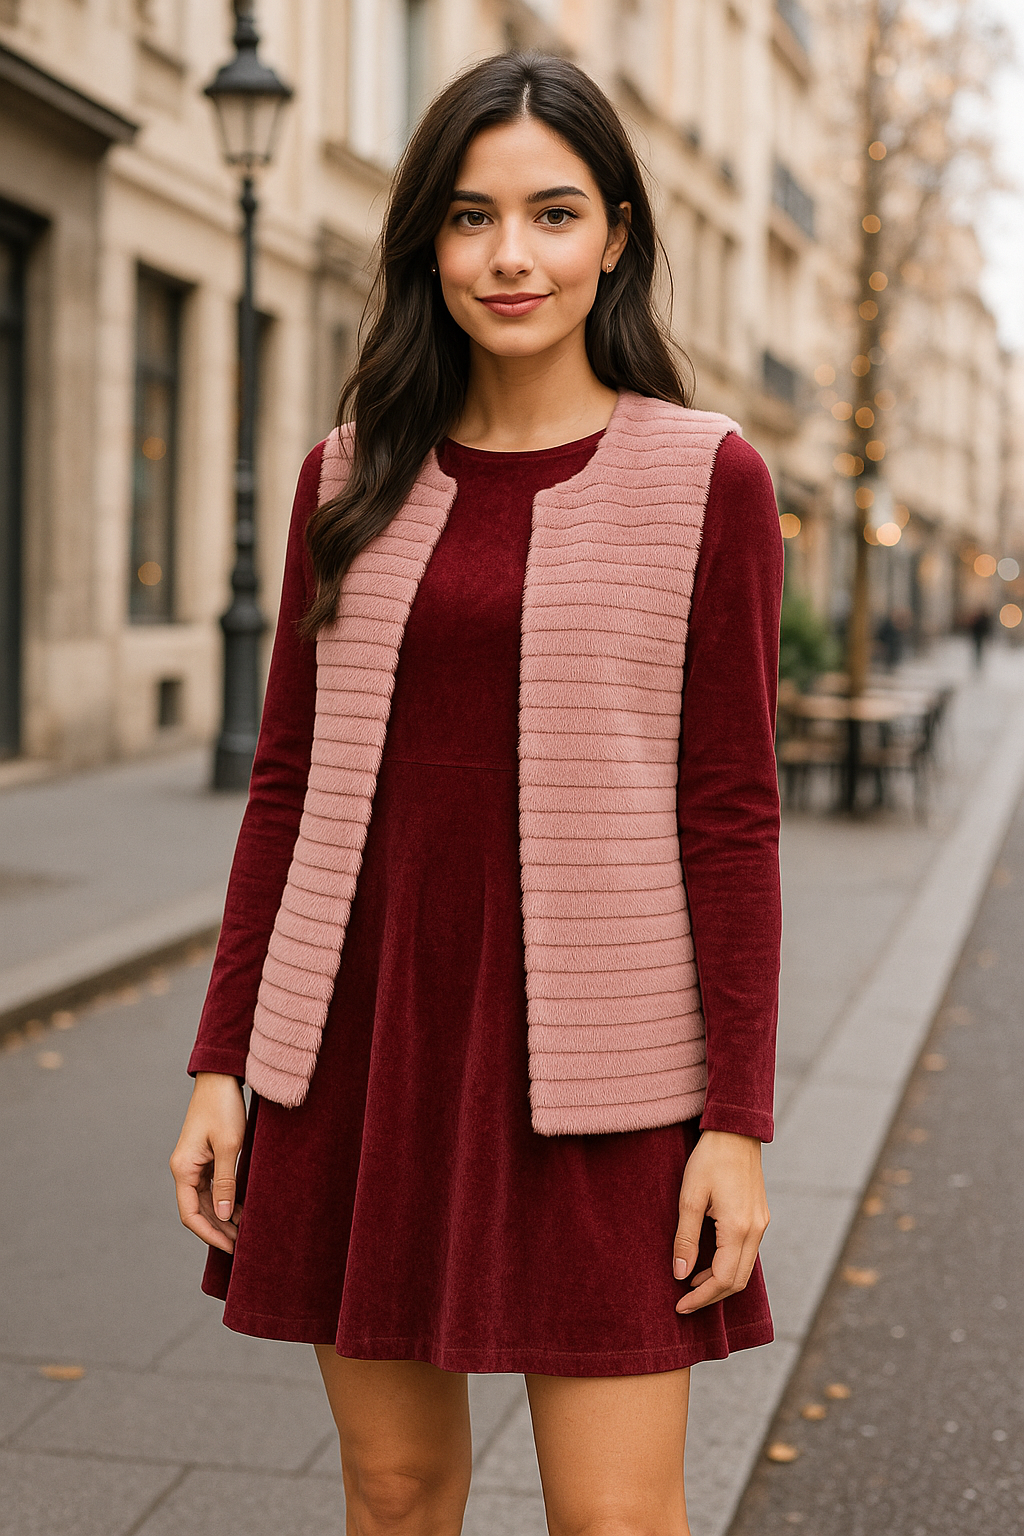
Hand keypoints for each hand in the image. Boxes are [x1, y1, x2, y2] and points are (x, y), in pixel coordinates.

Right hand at [169, 1072, 246, 1253]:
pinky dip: (225, 1200)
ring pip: (206, 1200)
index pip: (191, 1214)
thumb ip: (225, 1182)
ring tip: (244, 1231)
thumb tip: (224, 1216)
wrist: (221, 1077)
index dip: (209, 1234)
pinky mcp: (205, 1156)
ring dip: (222, 1216)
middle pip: (198, 1210)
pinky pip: (212, 1186)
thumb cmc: (223, 1107)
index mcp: (183, 1169)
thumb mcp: (228, 1146)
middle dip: (218, 1229)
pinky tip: (241, 1209)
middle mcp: (184, 1169)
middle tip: (241, 1245)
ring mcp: (194, 1163)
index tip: (230, 1247)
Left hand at [672, 1130, 769, 1312]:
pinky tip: (708, 1261)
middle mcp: (756, 1230)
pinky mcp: (760, 1218)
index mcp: (739, 1228)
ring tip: (691, 1281)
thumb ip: (685, 1239)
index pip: (724, 1280)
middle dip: (711, 1295)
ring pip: (744, 1269)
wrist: (735, 1132)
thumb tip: (680, 1274)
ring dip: (720, 1281)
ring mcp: (761, 1224)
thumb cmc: (709, 1159)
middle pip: (738, 1281)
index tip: (680, 1306)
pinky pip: (747, 1253)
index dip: (702, 1298)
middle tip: (684, 1300)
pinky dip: (729, 1265)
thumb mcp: (689, 1197)